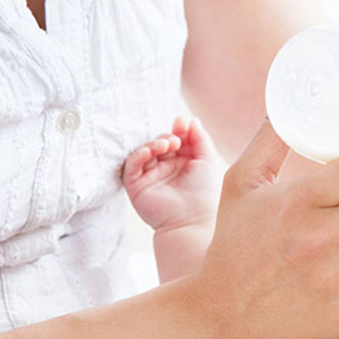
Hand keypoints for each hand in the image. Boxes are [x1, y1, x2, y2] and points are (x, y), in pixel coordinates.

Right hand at [122, 116, 220, 230]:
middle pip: (159, 143)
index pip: (176, 140)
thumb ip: (200, 138)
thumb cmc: (203, 193)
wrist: (192, 220)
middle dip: (166, 137)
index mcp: (182, 163)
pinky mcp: (136, 186)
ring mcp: (150, 177)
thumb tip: (190, 119)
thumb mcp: (207, 160)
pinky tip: (149, 151)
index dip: (178, 130)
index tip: (182, 123)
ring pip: (144, 151)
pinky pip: (131, 166)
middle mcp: (165, 169)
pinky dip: (138, 155)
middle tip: (175, 140)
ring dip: (154, 144)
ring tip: (167, 145)